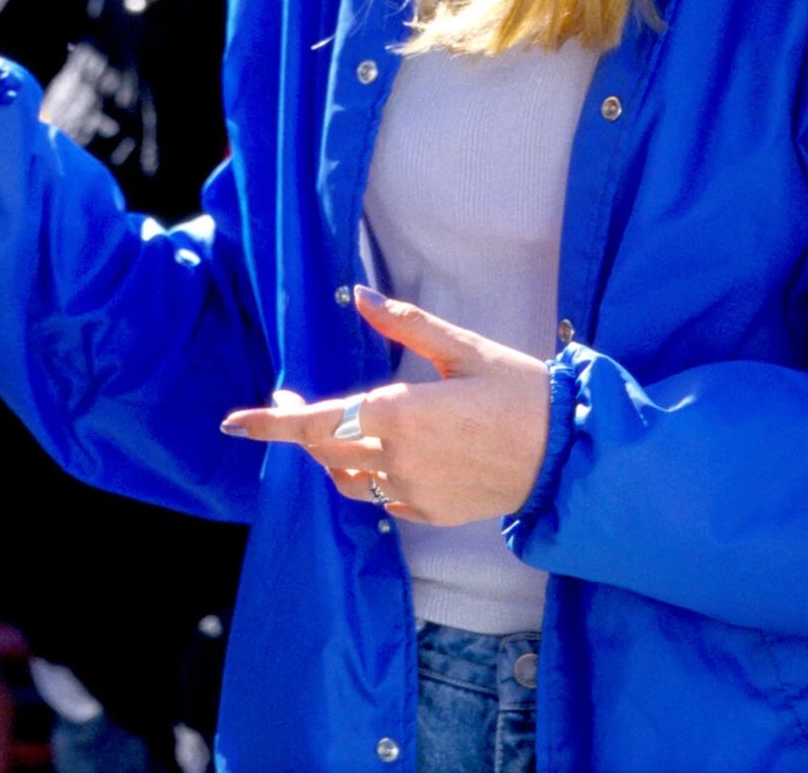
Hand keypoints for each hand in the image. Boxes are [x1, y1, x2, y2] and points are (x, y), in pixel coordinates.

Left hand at [219, 287, 551, 525]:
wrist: (573, 455)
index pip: (315, 424)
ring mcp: (414, 493)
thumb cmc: (523, 393)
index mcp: (400, 414)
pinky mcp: (432, 512)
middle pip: (324, 449)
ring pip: (347, 478)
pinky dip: (371, 476)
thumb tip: (359, 294)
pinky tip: (387, 455)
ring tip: (338, 427)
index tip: (234, 423)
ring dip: (332, 455)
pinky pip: (381, 499)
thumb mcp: (464, 349)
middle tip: (296, 399)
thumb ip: (406, 324)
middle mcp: (398, 458)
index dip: (270, 425)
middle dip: (301, 427)